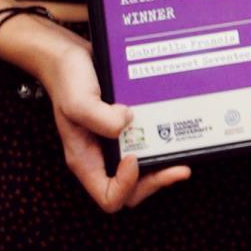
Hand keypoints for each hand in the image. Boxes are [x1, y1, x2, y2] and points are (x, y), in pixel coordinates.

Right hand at [22, 21, 190, 212]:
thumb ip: (99, 117)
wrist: (68, 54)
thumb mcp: (77, 100)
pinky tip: (175, 125)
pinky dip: (163, 138)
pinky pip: (147, 140)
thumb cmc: (66, 78)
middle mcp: (102, 155)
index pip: (109, 196)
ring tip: (184, 147)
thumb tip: (129, 123)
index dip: (126, 186)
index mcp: (86, 159)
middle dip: (157, 180)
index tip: (135, 159)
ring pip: (144, 166)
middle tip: (180, 166)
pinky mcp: (127, 124)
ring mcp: (115, 140)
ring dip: (164, 160)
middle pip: (133, 188)